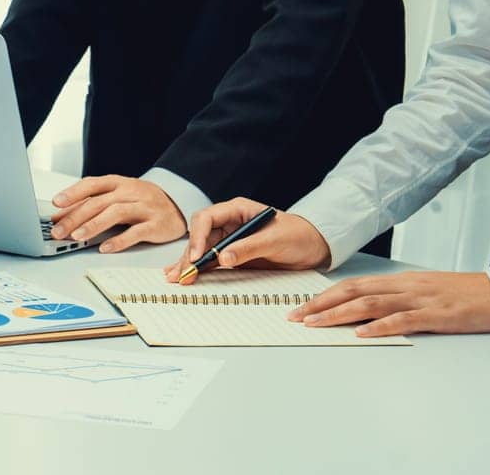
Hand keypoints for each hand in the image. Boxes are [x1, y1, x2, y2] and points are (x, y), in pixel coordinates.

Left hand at [49, 175, 186, 252]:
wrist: (178, 203)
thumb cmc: (140, 200)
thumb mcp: (116, 197)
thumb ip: (90, 205)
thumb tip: (60, 216)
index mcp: (118, 183)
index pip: (92, 185)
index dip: (73, 193)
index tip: (56, 203)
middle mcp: (130, 192)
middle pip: (99, 202)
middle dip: (76, 217)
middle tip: (58, 230)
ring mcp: (144, 207)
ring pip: (116, 213)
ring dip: (94, 225)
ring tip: (77, 237)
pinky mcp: (156, 225)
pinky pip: (137, 232)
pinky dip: (120, 240)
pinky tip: (105, 248)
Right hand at [164, 197, 331, 283]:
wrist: (314, 248)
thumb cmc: (299, 236)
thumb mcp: (275, 240)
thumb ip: (249, 248)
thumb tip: (223, 258)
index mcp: (237, 210)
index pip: (207, 219)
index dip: (198, 237)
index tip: (197, 257)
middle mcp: (229, 224)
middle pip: (200, 237)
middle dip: (189, 255)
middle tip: (181, 274)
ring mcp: (229, 240)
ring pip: (202, 251)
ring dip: (188, 264)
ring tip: (175, 278)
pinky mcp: (232, 256)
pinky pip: (211, 262)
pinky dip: (198, 269)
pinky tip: (185, 275)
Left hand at [286, 272, 489, 336]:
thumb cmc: (462, 294)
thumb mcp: (422, 291)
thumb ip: (393, 299)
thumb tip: (360, 312)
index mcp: (399, 281)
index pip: (352, 285)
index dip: (323, 296)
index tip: (299, 307)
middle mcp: (404, 287)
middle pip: (353, 291)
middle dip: (319, 304)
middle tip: (293, 317)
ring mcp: (420, 299)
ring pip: (371, 303)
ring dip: (339, 315)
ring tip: (315, 324)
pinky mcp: (437, 315)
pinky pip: (404, 319)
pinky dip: (380, 326)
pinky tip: (362, 333)